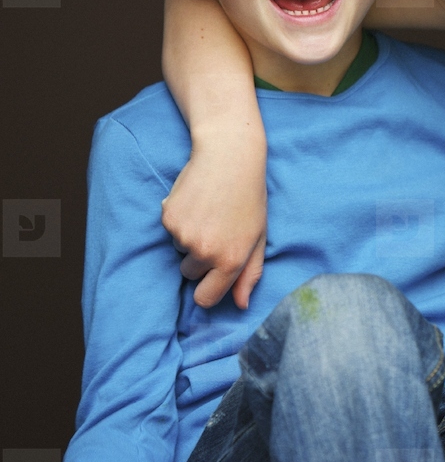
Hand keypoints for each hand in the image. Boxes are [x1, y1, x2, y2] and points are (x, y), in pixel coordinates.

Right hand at [162, 133, 266, 308]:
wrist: (229, 156)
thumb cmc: (249, 197)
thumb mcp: (259, 236)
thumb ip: (250, 273)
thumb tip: (242, 304)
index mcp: (231, 260)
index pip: (206, 298)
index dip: (207, 289)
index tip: (211, 278)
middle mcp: (206, 252)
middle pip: (190, 274)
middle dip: (199, 258)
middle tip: (217, 229)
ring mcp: (184, 236)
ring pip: (179, 250)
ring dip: (189, 236)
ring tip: (209, 211)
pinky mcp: (168, 219)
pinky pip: (170, 230)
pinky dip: (179, 219)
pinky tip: (195, 201)